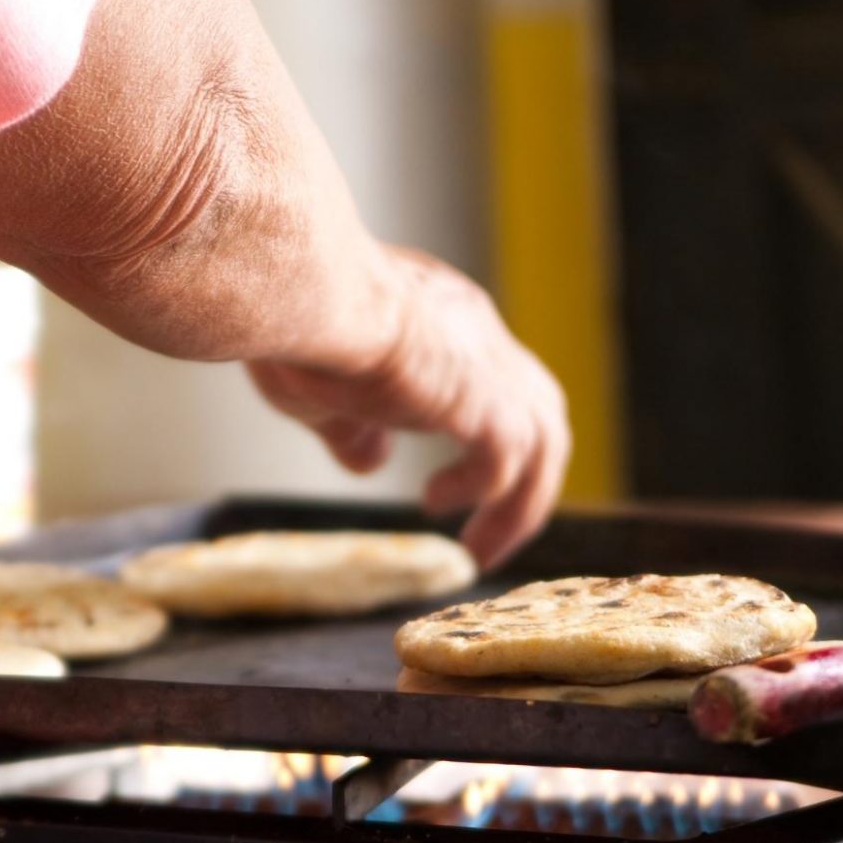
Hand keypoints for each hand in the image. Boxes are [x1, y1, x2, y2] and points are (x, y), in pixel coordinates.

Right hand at [247, 246, 570, 569]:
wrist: (308, 294)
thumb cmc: (298, 326)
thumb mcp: (322, 392)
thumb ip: (352, 428)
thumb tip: (371, 460)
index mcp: (441, 315)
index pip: (484, 371)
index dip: (476, 428)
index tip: (442, 482)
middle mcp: (476, 333)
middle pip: (536, 405)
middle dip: (523, 472)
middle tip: (487, 527)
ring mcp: (488, 366)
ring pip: (544, 440)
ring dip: (521, 503)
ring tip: (481, 549)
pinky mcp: (485, 401)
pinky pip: (512, 462)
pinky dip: (490, 497)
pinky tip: (439, 505)